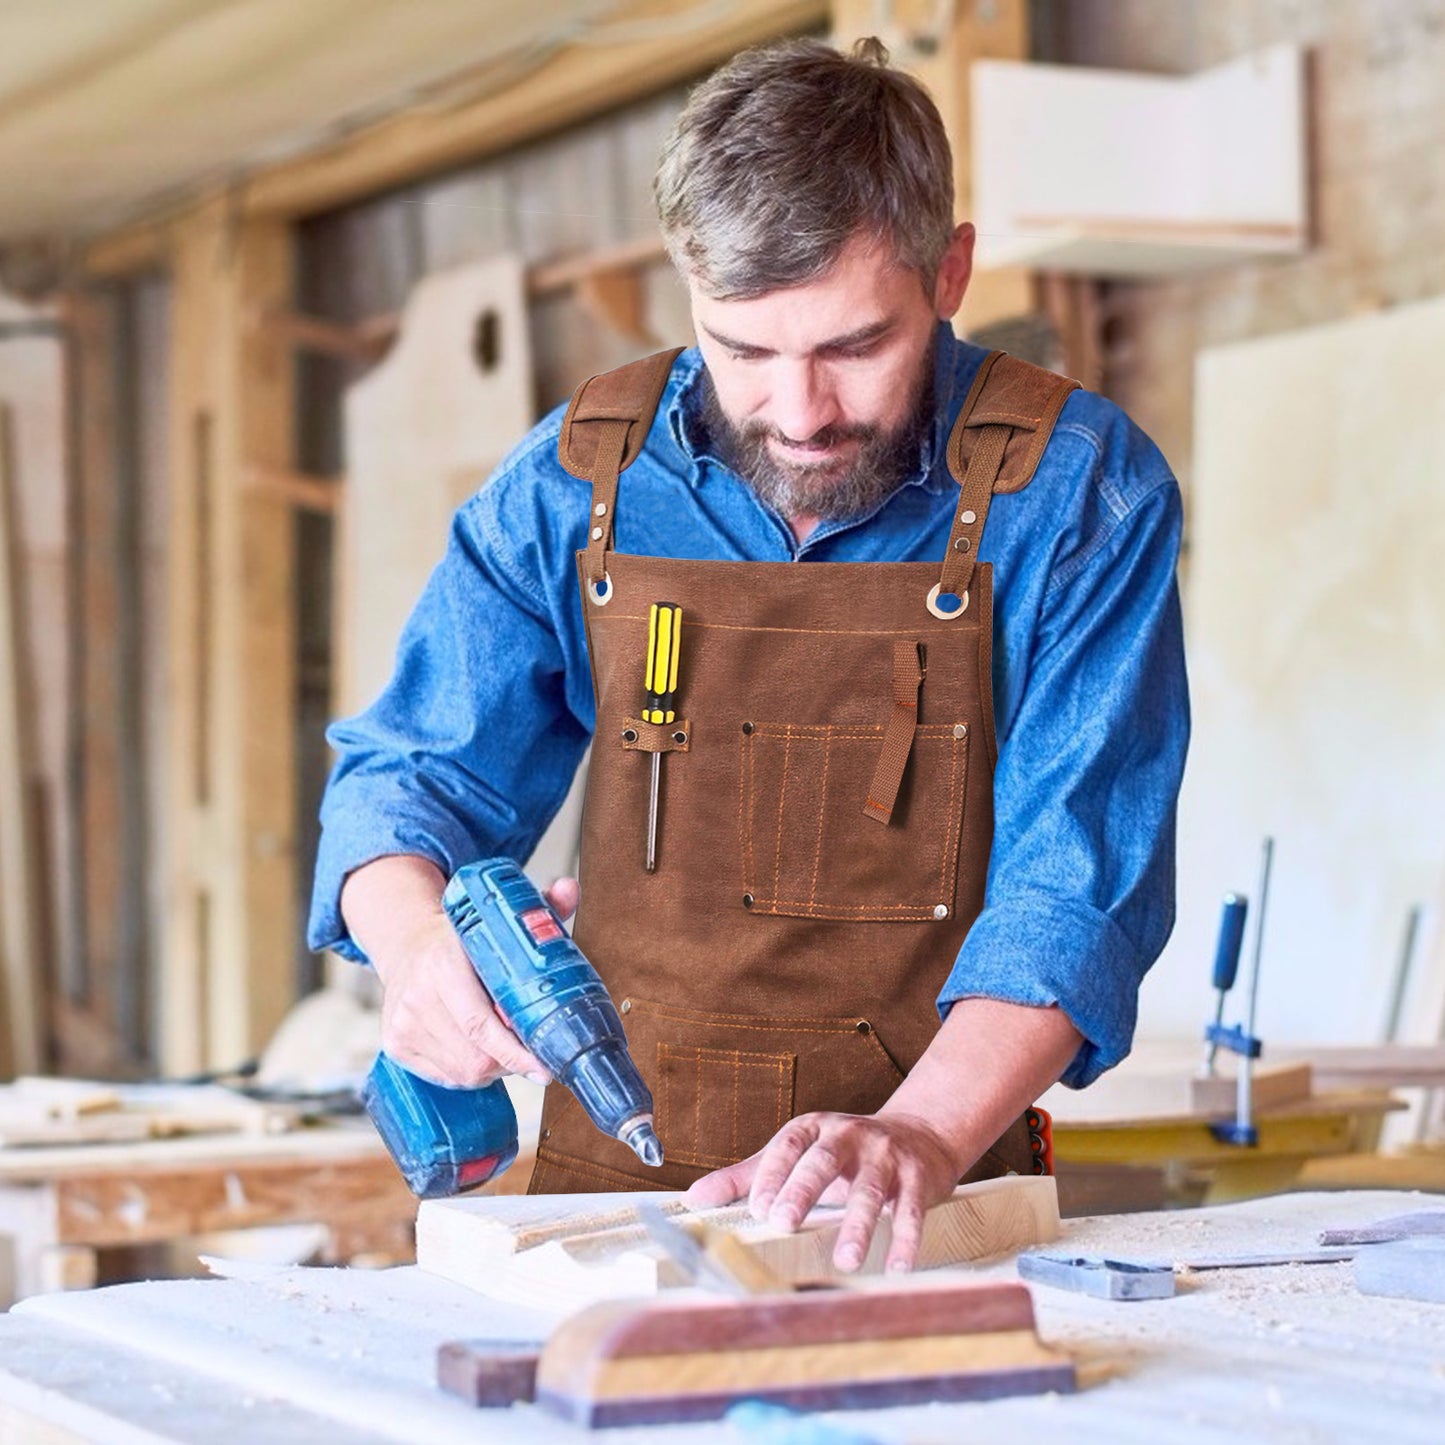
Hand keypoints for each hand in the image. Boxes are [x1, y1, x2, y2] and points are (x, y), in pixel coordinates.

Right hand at [344, 856, 579, 1086]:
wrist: (406, 943)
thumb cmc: (460, 939)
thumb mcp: (497, 920)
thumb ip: (541, 907)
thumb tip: (571, 888)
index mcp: (443, 964)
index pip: (480, 1025)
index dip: (514, 1052)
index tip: (542, 1066)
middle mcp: (417, 997)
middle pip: (475, 1057)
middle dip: (510, 1060)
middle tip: (528, 1048)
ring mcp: (402, 1024)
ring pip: (462, 1072)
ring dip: (491, 1067)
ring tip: (500, 1043)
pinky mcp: (395, 1045)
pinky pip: (444, 1077)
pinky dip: (467, 1070)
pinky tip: (475, 1048)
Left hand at [683, 1110, 961, 1273]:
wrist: (918, 1134)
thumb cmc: (844, 1153)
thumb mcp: (796, 1154)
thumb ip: (748, 1177)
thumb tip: (694, 1199)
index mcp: (813, 1129)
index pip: (788, 1146)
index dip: (772, 1174)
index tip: (755, 1208)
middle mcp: (848, 1136)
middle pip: (824, 1161)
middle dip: (804, 1190)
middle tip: (784, 1222)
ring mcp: (885, 1156)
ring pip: (869, 1189)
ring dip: (858, 1225)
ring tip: (846, 1260)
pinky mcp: (916, 1178)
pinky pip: (911, 1210)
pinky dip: (905, 1239)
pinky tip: (897, 1268)